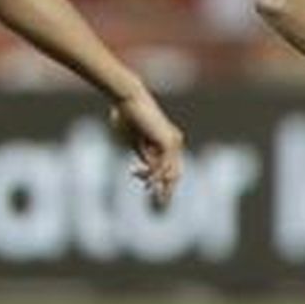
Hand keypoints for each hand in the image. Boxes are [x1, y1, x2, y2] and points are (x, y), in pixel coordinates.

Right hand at [109, 89, 184, 207]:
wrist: (129, 100)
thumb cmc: (128, 115)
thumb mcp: (136, 141)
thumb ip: (144, 153)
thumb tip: (148, 169)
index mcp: (168, 140)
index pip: (170, 167)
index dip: (160, 180)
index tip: (147, 188)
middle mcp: (174, 142)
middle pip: (175, 172)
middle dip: (168, 189)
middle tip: (163, 203)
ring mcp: (173, 142)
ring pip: (170, 171)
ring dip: (158, 184)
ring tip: (150, 192)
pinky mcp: (167, 142)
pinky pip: (163, 165)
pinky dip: (155, 176)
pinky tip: (146, 182)